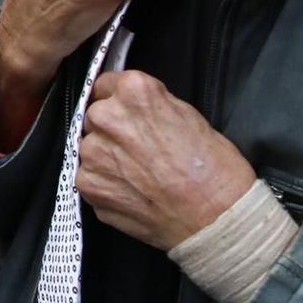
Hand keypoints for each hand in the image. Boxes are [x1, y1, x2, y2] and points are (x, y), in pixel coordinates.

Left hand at [76, 71, 256, 250]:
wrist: (215, 218)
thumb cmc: (213, 168)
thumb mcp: (189, 115)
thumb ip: (152, 106)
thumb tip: (136, 109)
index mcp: (134, 92)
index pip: (108, 85)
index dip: (120, 101)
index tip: (128, 114)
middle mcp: (107, 117)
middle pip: (97, 116)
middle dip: (113, 130)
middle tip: (140, 149)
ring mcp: (93, 153)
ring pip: (91, 147)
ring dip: (107, 157)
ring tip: (138, 174)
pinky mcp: (88, 185)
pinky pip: (90, 176)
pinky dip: (106, 183)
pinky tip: (132, 191)